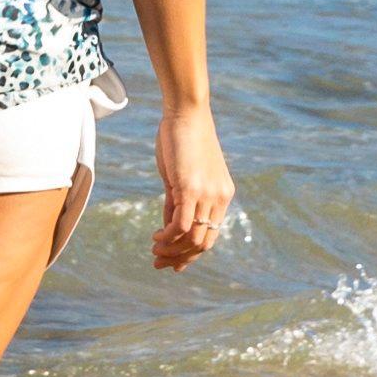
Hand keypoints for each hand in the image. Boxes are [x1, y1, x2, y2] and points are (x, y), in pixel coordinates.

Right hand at [147, 102, 234, 270]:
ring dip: (171, 250)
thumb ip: (177, 202)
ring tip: (154, 251)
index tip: (173, 262)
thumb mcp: (181, 176)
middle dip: (180, 258)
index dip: (191, 253)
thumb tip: (169, 228)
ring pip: (193, 239)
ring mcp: (207, 195)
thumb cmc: (181, 139)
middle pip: (204, 243)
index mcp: (222, 195)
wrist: (186, 113)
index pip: (211, 235)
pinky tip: (155, 237)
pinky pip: (181, 226)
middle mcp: (219, 198)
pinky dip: (167, 238)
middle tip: (158, 262)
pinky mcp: (191, 189)